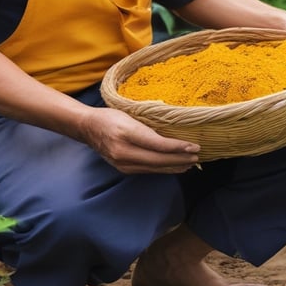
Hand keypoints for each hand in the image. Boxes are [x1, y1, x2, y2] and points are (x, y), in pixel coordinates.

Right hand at [79, 107, 200, 173]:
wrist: (88, 128)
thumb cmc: (110, 117)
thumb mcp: (129, 114)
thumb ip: (148, 126)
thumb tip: (172, 135)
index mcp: (126, 133)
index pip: (158, 144)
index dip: (178, 147)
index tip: (194, 147)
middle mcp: (123, 151)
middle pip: (158, 159)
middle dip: (180, 159)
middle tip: (197, 156)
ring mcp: (122, 163)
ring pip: (154, 168)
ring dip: (175, 166)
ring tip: (191, 163)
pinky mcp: (123, 169)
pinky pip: (148, 170)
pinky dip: (163, 168)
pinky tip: (174, 166)